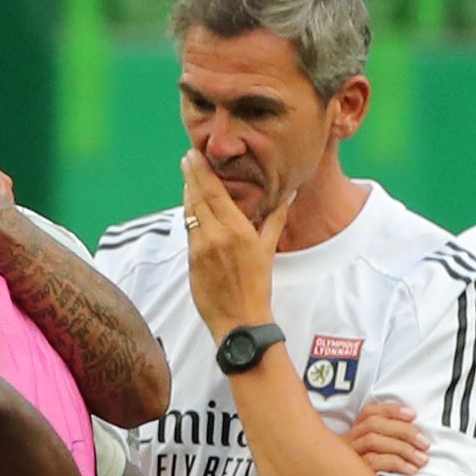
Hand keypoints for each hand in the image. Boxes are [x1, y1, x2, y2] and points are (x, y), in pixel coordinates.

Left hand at [180, 151, 283, 339]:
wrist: (240, 319)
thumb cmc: (258, 285)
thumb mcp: (269, 249)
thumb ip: (275, 218)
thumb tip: (289, 194)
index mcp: (237, 230)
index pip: (214, 193)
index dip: (202, 173)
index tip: (194, 156)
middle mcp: (216, 236)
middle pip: (198, 198)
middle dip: (190, 176)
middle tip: (186, 157)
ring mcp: (200, 248)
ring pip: (189, 213)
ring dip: (187, 193)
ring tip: (187, 176)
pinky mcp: (191, 261)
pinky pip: (188, 231)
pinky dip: (188, 215)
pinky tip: (189, 205)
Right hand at [341, 397, 428, 475]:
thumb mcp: (373, 458)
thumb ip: (386, 443)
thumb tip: (414, 429)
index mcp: (351, 435)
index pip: (368, 412)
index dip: (391, 410)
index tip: (413, 415)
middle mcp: (344, 443)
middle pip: (373, 424)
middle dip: (404, 431)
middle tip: (425, 444)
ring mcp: (343, 458)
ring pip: (373, 440)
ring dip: (403, 447)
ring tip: (422, 460)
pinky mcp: (348, 475)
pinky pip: (372, 461)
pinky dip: (396, 463)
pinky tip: (411, 471)